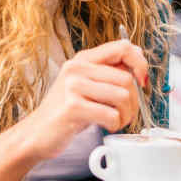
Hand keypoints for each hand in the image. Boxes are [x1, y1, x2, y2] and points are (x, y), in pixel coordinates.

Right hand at [19, 39, 147, 160]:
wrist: (37, 133)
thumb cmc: (67, 110)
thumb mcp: (88, 84)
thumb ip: (110, 71)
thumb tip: (138, 58)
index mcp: (84, 58)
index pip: (123, 47)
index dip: (140, 63)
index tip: (142, 81)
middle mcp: (77, 68)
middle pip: (127, 79)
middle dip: (135, 101)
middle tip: (128, 113)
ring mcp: (73, 86)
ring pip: (122, 96)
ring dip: (127, 115)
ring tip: (118, 121)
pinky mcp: (72, 107)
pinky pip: (111, 114)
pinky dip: (116, 124)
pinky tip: (108, 126)